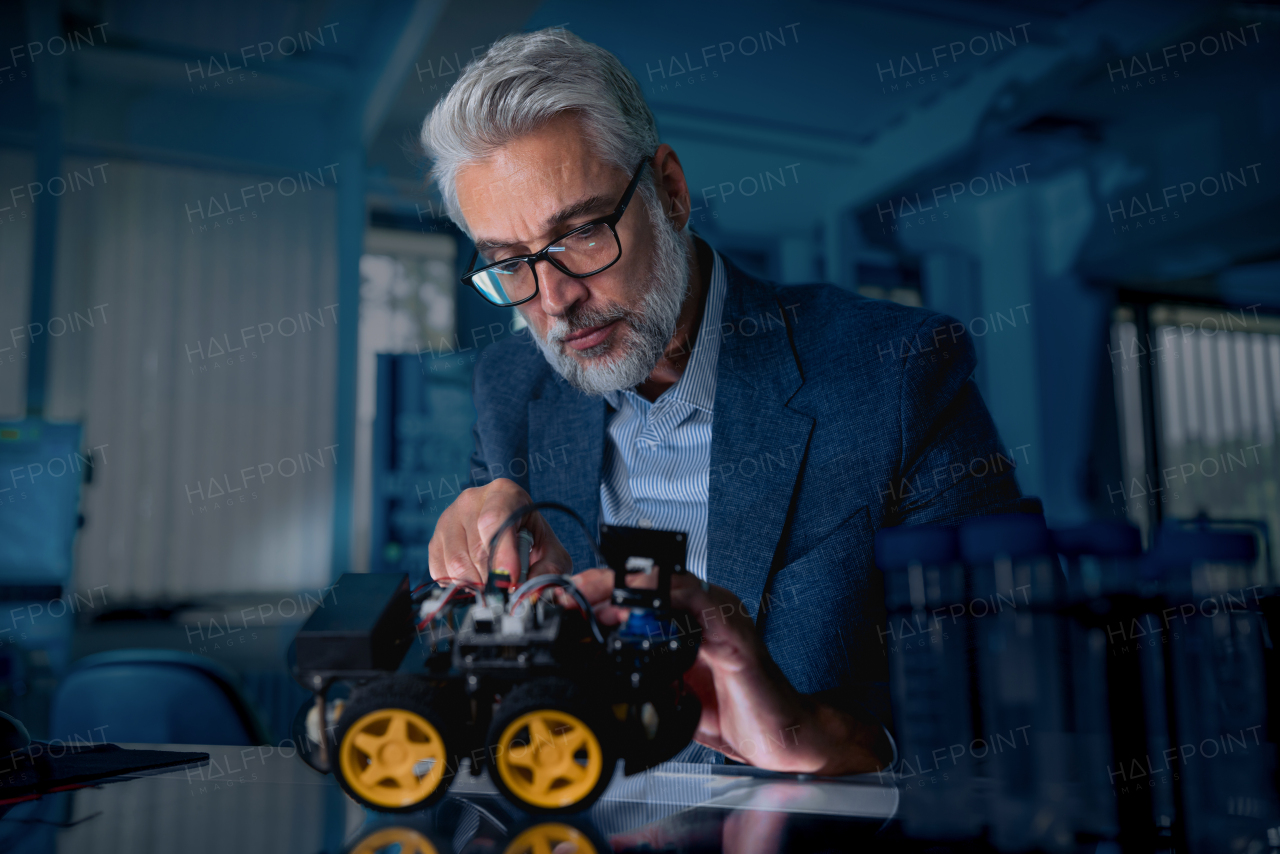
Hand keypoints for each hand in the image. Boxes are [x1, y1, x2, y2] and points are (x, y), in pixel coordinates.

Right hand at [427, 478, 571, 585]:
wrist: (510, 529)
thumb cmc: (532, 540)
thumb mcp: (551, 551)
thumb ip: (548, 570)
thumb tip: (527, 592)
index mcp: (504, 493)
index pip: (495, 519)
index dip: (502, 553)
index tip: (510, 578)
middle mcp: (471, 500)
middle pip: (477, 549)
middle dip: (494, 578)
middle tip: (507, 588)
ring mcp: (448, 519)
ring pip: (456, 564)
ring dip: (477, 584)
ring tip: (493, 583)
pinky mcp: (435, 540)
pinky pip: (441, 572)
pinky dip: (459, 585)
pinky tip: (476, 579)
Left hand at [573, 569, 889, 774]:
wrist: (780, 735)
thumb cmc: (732, 709)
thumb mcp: (667, 687)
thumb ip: (636, 668)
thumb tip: (587, 664)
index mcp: (685, 619)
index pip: (636, 592)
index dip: (597, 591)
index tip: (562, 600)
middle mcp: (704, 610)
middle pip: (647, 580)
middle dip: (603, 585)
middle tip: (567, 596)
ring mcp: (722, 618)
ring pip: (671, 584)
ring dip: (628, 589)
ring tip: (594, 599)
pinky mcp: (737, 636)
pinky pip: (704, 607)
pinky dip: (672, 601)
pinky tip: (645, 605)